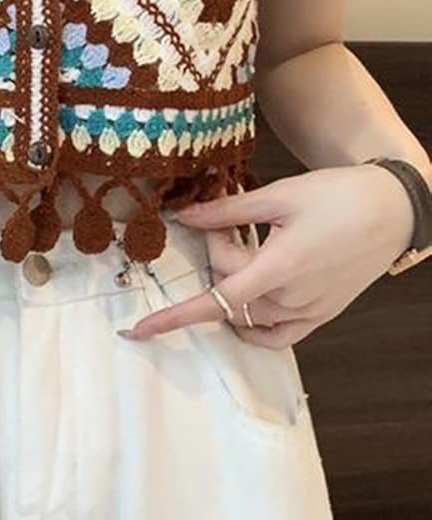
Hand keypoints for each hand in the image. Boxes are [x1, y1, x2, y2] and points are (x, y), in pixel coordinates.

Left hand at [122, 163, 415, 346]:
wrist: (390, 208)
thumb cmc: (337, 196)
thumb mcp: (277, 195)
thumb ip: (226, 211)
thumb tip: (183, 217)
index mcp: (280, 268)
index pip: (216, 301)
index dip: (174, 316)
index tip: (139, 329)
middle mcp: (293, 299)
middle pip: (230, 292)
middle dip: (218, 254)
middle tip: (229, 218)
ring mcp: (309, 312)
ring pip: (248, 312)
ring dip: (235, 282)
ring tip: (247, 242)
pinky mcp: (321, 316)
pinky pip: (276, 335)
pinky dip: (253, 322)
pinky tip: (248, 295)